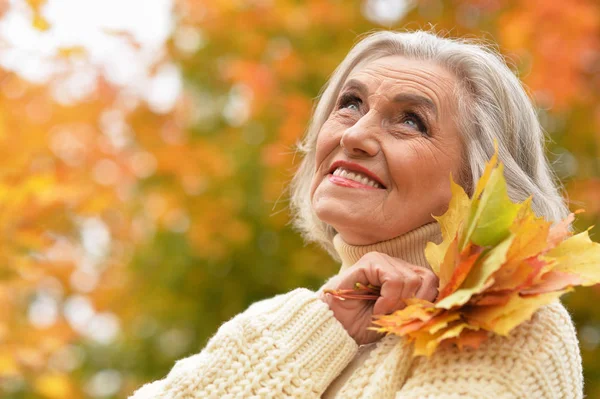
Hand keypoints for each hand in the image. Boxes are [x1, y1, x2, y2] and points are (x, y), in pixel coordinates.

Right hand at [319, 252, 438, 344]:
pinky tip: (377, 308)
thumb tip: (442, 305)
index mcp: (405, 275)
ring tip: (383, 313)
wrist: (335, 327)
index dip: (429, 301)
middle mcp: (395, 264)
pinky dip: (389, 299)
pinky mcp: (370, 262)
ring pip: (411, 280)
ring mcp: (382, 260)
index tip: (414, 318)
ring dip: (399, 303)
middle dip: (414, 303)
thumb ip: (417, 307)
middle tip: (396, 316)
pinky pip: (394, 280)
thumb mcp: (398, 318)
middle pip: (426, 279)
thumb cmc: (364, 324)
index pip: (433, 281)